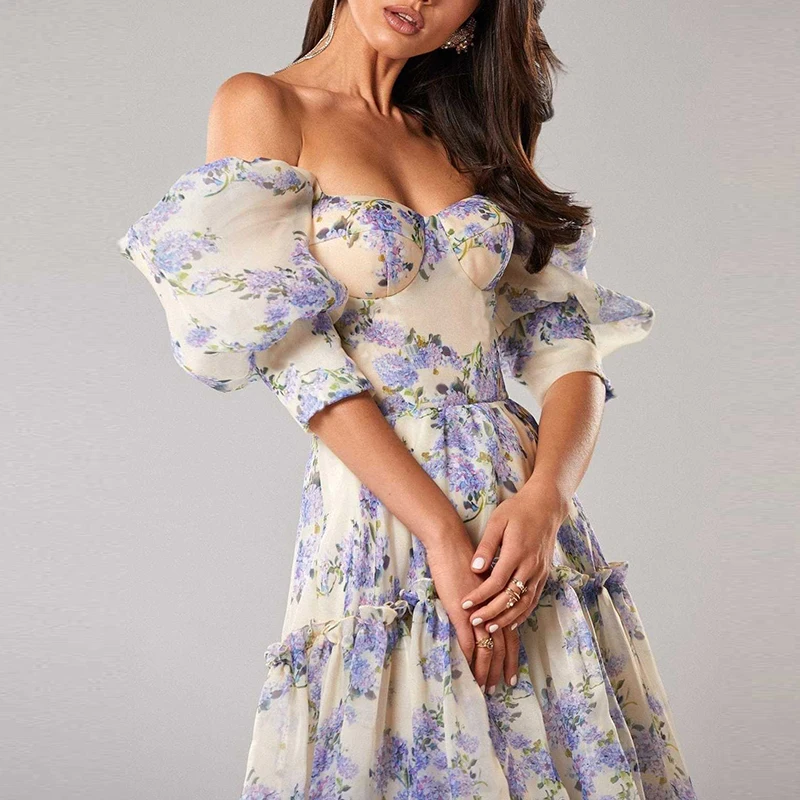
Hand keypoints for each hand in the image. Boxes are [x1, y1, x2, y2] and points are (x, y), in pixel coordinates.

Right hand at [424, 526, 508, 691]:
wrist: (450, 545)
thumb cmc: (463, 560)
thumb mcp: (480, 583)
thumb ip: (485, 601)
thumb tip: (483, 617)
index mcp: (500, 603)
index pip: (511, 637)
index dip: (512, 658)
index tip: (510, 677)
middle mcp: (494, 610)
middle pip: (503, 647)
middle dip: (501, 670)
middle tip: (498, 689)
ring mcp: (479, 612)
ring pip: (487, 650)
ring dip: (485, 670)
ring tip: (483, 687)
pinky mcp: (462, 613)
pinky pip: (468, 643)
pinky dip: (469, 661)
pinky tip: (467, 673)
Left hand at [459, 477, 570, 679]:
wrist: (546, 506)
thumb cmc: (518, 510)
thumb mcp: (497, 522)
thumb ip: (486, 547)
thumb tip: (474, 568)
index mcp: (517, 552)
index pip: (496, 582)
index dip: (480, 596)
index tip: (465, 605)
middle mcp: (531, 566)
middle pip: (510, 597)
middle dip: (491, 612)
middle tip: (473, 621)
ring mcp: (540, 572)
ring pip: (524, 603)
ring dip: (507, 618)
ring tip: (490, 628)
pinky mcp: (544, 574)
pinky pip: (533, 599)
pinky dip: (522, 613)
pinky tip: (511, 621)